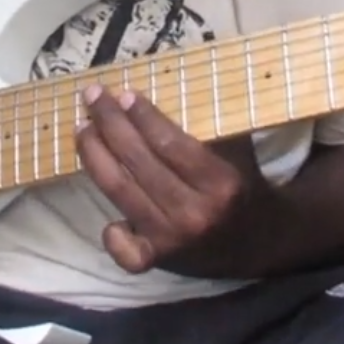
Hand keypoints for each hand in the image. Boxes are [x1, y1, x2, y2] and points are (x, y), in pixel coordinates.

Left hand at [75, 84, 269, 275]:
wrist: (261, 243)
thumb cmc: (244, 186)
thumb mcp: (238, 151)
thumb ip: (210, 123)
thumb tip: (170, 83)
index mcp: (220, 183)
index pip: (169, 144)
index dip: (142, 117)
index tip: (125, 94)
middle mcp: (194, 213)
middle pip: (138, 162)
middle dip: (110, 124)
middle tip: (93, 97)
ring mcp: (172, 240)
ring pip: (120, 193)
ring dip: (94, 157)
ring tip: (82, 128)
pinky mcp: (158, 261)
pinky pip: (124, 251)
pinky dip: (111, 234)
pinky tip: (109, 215)